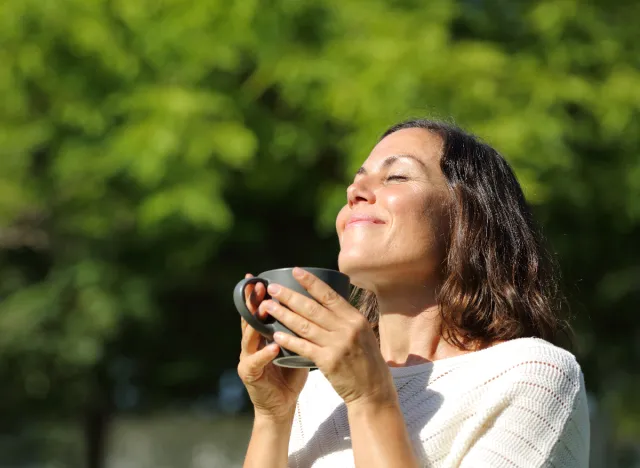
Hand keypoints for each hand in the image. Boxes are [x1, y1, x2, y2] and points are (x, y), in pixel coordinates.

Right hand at [237, 273, 308, 422]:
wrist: (281, 405)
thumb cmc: (290, 374)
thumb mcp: (295, 346)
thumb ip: (298, 329)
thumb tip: (317, 306)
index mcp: (261, 335)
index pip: (257, 311)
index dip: (257, 295)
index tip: (258, 277)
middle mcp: (251, 344)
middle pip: (249, 318)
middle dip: (252, 301)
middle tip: (258, 286)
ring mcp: (247, 358)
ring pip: (249, 336)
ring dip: (256, 322)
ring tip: (264, 308)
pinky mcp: (249, 374)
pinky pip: (256, 361)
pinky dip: (265, 353)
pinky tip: (273, 345)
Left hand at [257, 268, 395, 407]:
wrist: (374, 390)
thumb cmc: (367, 361)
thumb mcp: (363, 333)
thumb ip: (345, 319)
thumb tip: (327, 300)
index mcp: (355, 318)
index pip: (329, 295)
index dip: (311, 282)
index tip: (295, 271)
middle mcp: (347, 328)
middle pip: (313, 308)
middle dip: (290, 296)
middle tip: (272, 288)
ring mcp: (338, 344)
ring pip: (305, 325)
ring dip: (283, 314)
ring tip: (267, 306)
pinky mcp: (329, 361)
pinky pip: (304, 347)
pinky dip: (289, 339)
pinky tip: (276, 333)